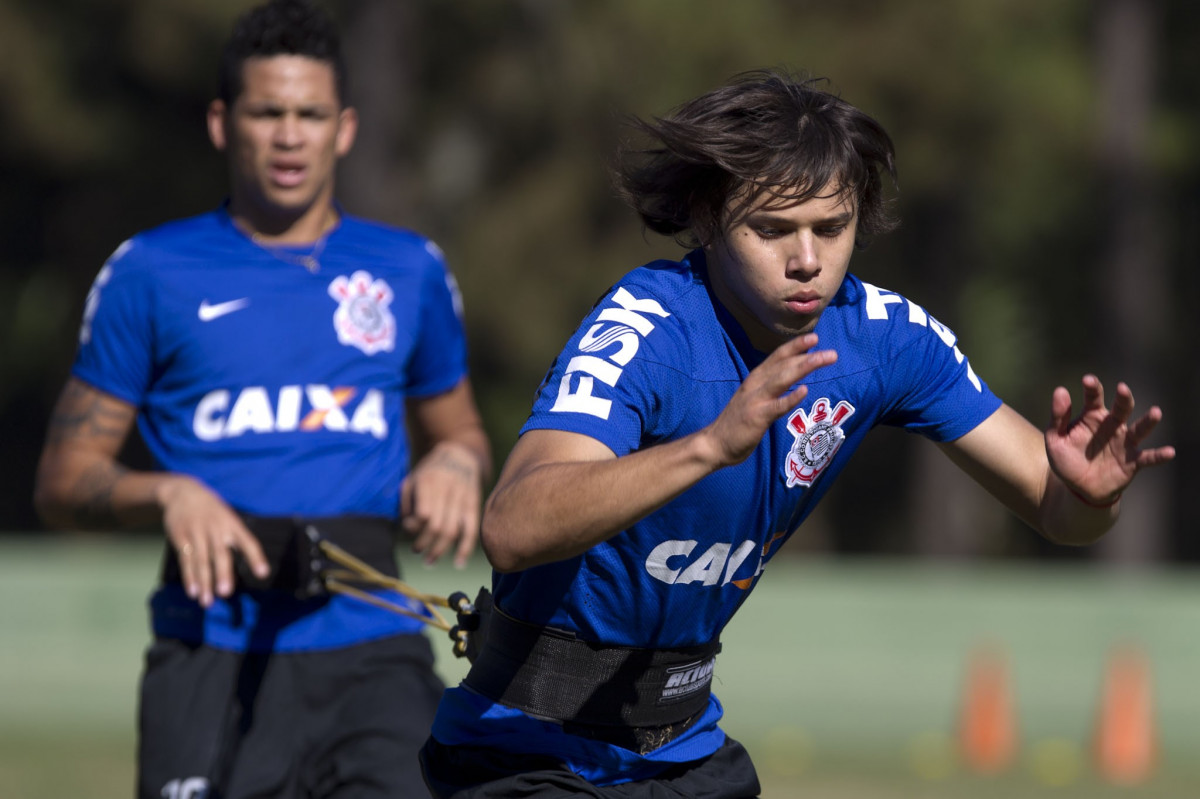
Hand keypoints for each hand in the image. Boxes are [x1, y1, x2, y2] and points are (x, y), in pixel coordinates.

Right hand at [159, 476, 268, 605]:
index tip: (263, 573)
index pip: (248, 541)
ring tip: (207, 601)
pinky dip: (189, 577)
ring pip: (201, 561)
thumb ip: (234, 538)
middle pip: (221, 554)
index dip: (256, 557)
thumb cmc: (211, 510)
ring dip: (204, 582)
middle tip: (226, 593)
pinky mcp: (180, 537)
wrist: (182, 491)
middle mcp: (216, 529)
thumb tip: (245, 565)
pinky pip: (186, 560)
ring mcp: (197, 533)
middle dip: (223, 574)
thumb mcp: (227, 516)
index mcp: (232, 524)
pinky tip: (193, 591)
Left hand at [400, 441, 482, 567]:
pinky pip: (471, 530)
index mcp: (429, 481)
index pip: (423, 513)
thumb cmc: (431, 471)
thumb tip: (410, 529)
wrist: (461, 454)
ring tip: (429, 561)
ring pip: (452, 531)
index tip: (409, 529)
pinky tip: (459, 564)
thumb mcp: (412, 478)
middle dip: (424, 543)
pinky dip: (465, 549)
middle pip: (436, 526)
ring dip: (440, 550)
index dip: (414, 527)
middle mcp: (448, 489)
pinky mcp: (474, 505)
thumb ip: (407, 503)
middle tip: (417, 552)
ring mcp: (463, 498)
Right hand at [702, 333, 837, 466]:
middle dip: (807, 355)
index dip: (795, 347)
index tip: (813, 338)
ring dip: (803, 367)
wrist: (714, 443)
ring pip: (782, 379)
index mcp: (755, 379)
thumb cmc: (737, 422)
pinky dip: (790, 398)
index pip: (777, 358)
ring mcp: (756, 400)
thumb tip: (791, 377)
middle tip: (831, 353)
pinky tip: (804, 391)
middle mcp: (755, 385)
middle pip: (783, 365)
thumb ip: (770, 387)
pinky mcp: (757, 417)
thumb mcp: (753, 398)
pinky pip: (777, 406)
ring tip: (822, 360)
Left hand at [1045, 375, 1174, 504]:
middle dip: (1123, 398)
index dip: (1092, 388)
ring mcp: (1124, 443)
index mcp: (1092, 417)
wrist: (1077, 488)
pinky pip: (1148, 457)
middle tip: (1122, 388)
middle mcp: (1112, 426)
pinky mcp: (1132, 461)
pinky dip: (1159, 455)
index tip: (1088, 380)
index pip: (1093, 398)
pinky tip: (1169, 452)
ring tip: (1156, 412)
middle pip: (1121, 408)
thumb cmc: (1067, 460)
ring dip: (1148, 421)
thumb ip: (1058, 417)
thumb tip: (1060, 390)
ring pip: (1140, 429)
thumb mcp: (1056, 439)